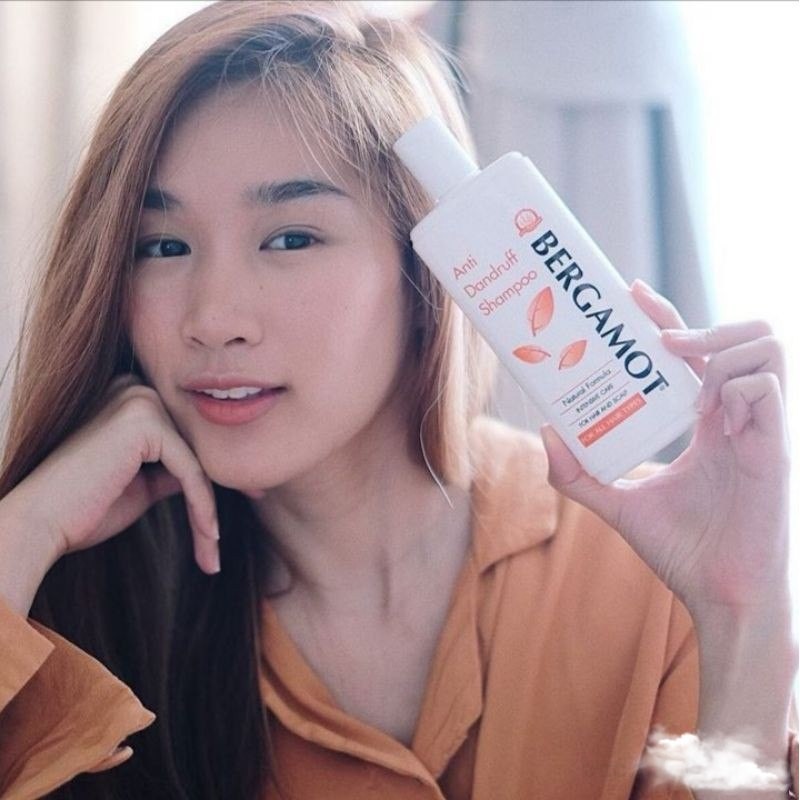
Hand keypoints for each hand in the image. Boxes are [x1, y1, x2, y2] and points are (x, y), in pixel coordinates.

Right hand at [4, 374, 219, 574]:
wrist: (39, 523)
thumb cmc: (83, 510)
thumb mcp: (140, 486)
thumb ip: (170, 472)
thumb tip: (205, 473)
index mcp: (130, 399)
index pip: (185, 444)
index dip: (206, 484)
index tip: (222, 523)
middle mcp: (136, 389)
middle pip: (196, 450)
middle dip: (212, 499)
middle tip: (222, 545)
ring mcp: (140, 401)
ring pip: (198, 463)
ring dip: (208, 512)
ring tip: (212, 556)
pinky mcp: (145, 421)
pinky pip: (190, 470)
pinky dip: (202, 507)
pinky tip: (209, 538)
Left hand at [539, 279, 790, 617]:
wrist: (719, 594)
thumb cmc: (683, 550)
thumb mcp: (618, 503)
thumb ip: (576, 475)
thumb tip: (543, 431)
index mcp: (706, 421)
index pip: (695, 351)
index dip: (667, 318)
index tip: (632, 295)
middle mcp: (736, 417)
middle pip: (742, 335)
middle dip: (701, 323)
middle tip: (658, 340)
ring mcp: (760, 429)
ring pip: (765, 349)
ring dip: (720, 351)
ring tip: (687, 384)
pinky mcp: (775, 450)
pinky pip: (767, 389)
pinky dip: (736, 388)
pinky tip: (711, 417)